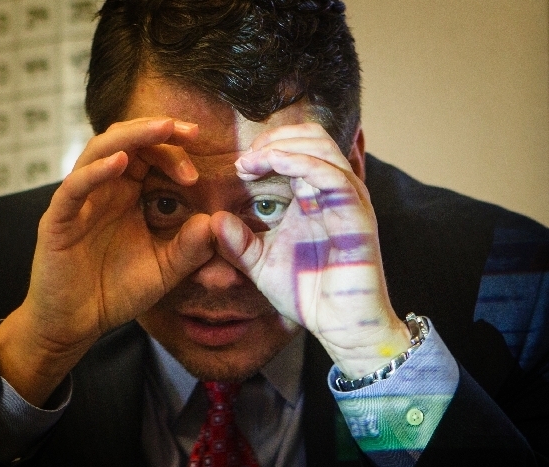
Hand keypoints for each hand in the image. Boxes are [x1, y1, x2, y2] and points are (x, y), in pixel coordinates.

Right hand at [0, 118, 214, 404]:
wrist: (77, 324)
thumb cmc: (117, 291)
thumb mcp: (164, 270)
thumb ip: (190, 248)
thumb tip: (216, 222)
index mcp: (127, 196)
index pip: (150, 156)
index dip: (175, 151)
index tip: (200, 162)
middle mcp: (104, 190)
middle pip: (126, 142)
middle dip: (158, 132)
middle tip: (190, 131)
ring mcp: (79, 202)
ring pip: (99, 152)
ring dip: (131, 137)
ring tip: (161, 128)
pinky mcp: (58, 220)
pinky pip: (74, 188)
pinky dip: (95, 171)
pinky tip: (120, 163)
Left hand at [210, 123, 409, 377]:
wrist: (338, 325)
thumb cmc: (308, 292)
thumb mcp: (262, 264)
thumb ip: (239, 243)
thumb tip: (215, 220)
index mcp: (315, 198)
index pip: (299, 148)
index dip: (268, 146)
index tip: (241, 166)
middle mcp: (334, 193)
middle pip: (314, 137)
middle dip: (276, 137)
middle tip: (248, 158)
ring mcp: (348, 201)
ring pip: (324, 147)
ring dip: (285, 145)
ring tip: (254, 161)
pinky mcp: (357, 217)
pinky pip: (334, 176)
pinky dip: (302, 163)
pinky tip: (275, 164)